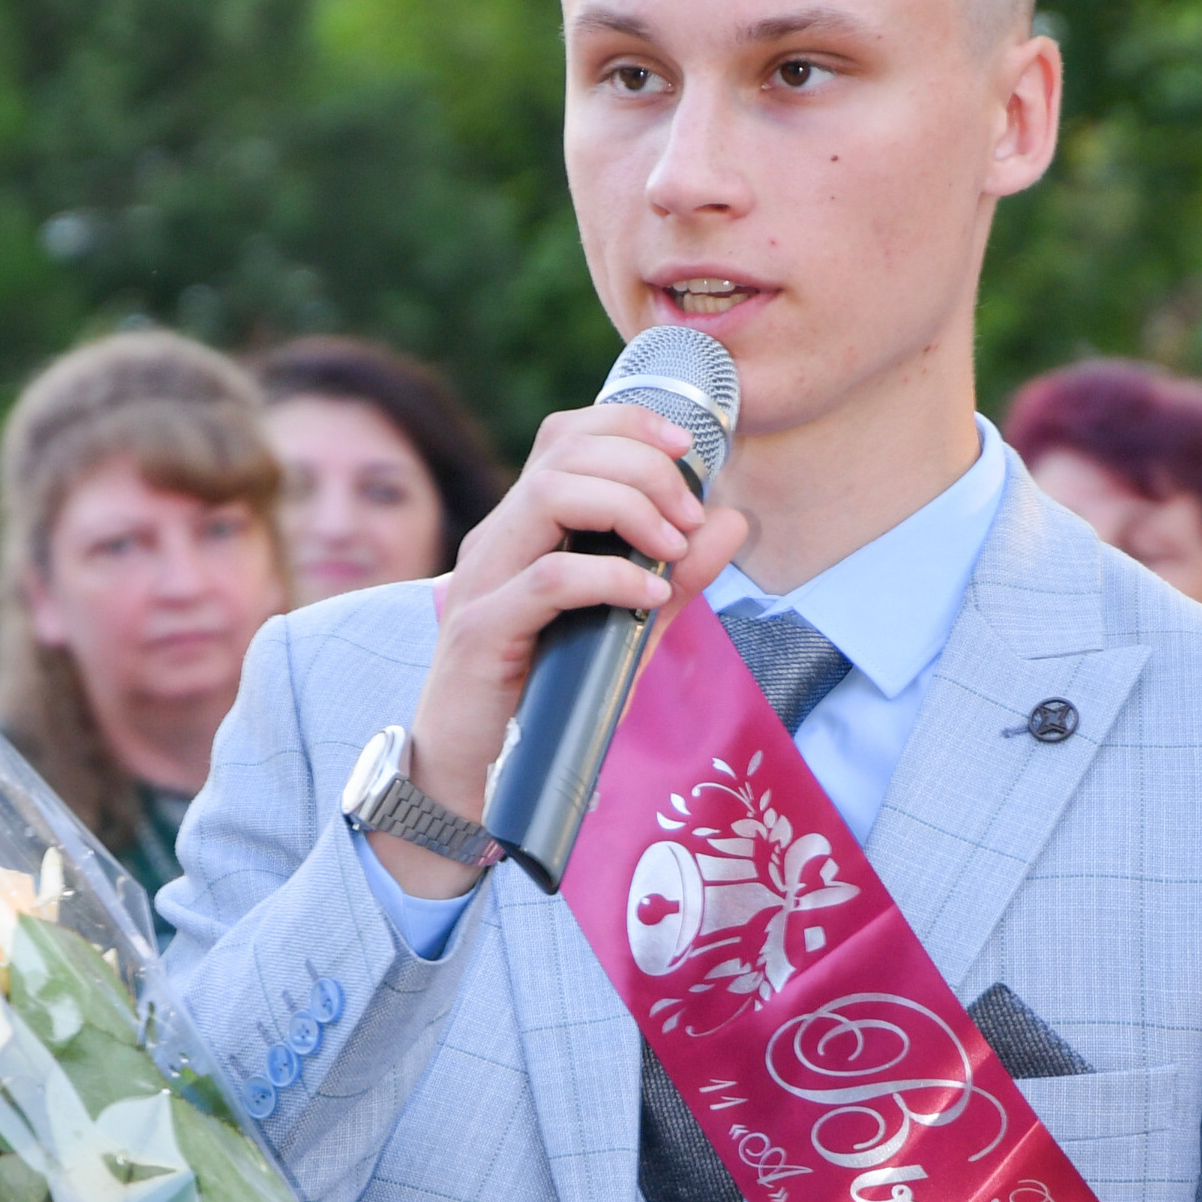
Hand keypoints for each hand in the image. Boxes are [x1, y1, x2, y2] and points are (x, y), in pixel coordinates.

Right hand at [380, 405, 747, 894]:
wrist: (471, 778)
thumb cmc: (544, 701)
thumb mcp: (626, 629)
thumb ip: (676, 577)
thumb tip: (731, 520)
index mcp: (524, 529)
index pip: (566, 436)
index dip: (628, 423)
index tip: (690, 448)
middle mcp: (497, 541)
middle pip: (564, 452)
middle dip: (643, 467)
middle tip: (691, 515)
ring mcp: (482, 582)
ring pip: (549, 496)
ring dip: (628, 508)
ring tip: (673, 549)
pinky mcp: (480, 632)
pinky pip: (549, 581)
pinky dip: (609, 576)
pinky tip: (650, 594)